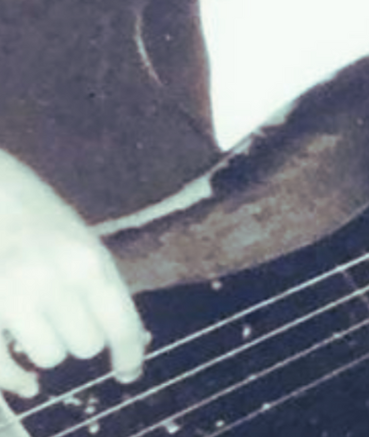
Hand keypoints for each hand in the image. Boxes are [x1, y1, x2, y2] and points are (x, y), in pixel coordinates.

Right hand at [0, 151, 145, 397]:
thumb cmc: (38, 213)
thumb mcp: (82, 240)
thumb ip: (102, 282)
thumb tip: (128, 334)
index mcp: (89, 260)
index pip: (121, 322)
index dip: (130, 353)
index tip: (129, 372)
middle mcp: (55, 281)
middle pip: (86, 344)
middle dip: (84, 338)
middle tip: (74, 322)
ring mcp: (14, 298)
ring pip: (49, 356)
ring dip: (49, 348)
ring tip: (42, 325)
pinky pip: (2, 367)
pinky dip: (15, 380)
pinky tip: (25, 381)